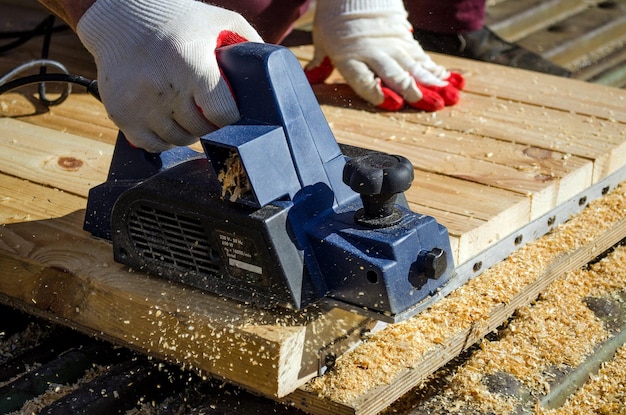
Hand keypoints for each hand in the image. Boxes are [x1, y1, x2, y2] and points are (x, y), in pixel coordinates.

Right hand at [76, 0, 261, 151]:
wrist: (121, 17)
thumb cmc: (179, 19)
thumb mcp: (219, 22)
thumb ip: (249, 46)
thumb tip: (273, 79)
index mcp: (191, 63)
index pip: (223, 114)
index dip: (230, 116)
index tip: (229, 110)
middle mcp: (163, 85)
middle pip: (201, 130)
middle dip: (210, 123)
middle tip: (208, 109)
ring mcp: (138, 102)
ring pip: (178, 140)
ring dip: (188, 132)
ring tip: (187, 110)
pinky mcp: (120, 113)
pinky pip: (152, 144)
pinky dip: (164, 138)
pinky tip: (167, 119)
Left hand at [305, 0, 463, 111]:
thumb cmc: (334, 17)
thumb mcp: (321, 39)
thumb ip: (319, 62)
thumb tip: (309, 78)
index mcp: (348, 57)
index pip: (364, 81)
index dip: (378, 93)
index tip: (392, 103)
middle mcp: (372, 52)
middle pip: (395, 75)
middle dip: (414, 91)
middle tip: (432, 105)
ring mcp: (391, 44)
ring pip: (413, 66)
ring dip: (432, 82)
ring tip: (449, 95)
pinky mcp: (403, 37)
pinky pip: (420, 56)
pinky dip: (434, 68)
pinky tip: (447, 78)